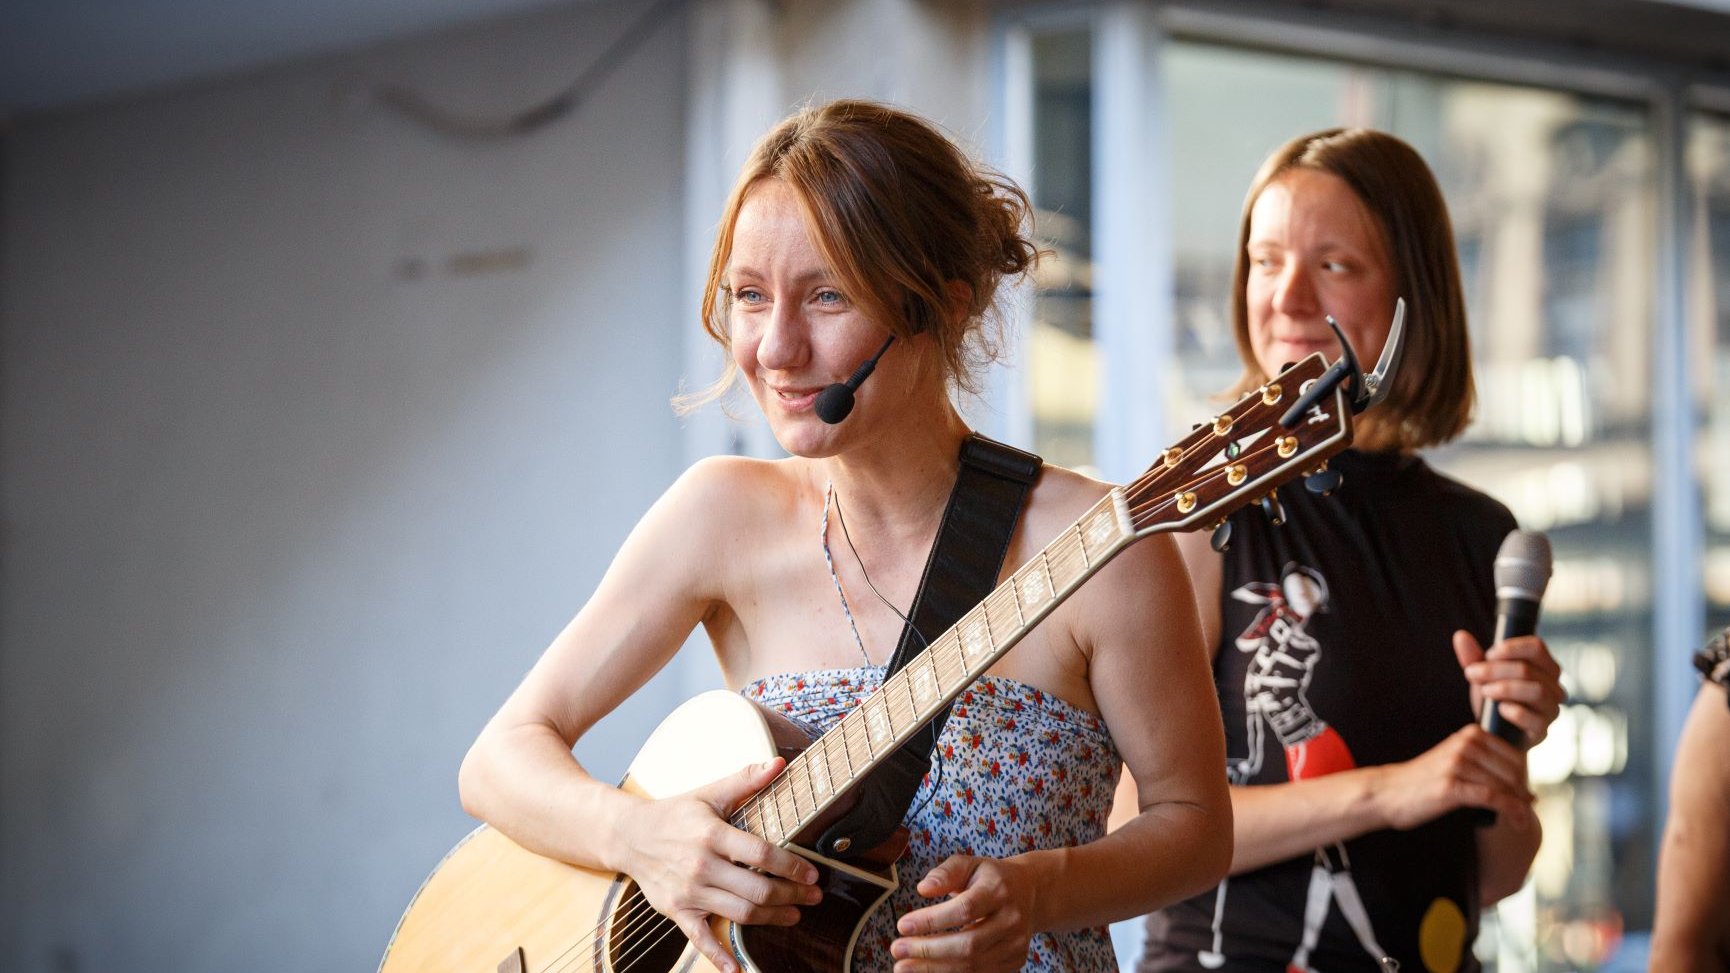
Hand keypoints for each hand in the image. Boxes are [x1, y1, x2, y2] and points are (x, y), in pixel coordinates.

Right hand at [618, 758, 820, 972]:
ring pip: (739, 913)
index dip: (791, 866)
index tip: (812, 873)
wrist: (629, 836)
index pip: (761, 854)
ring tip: (794, 916)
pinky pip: (699, 939)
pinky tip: (737, 969)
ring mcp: (689, 892)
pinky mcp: (677, 911)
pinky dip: (718, 957)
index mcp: (712, 835)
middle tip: (812, 897)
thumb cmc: (676, 813)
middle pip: (756, 890)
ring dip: (772, 919)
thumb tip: (779, 763)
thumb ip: (746, 779)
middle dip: (791, 896)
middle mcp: (701, 866)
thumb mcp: (710, 792)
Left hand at [890, 854, 1040, 971]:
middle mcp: (1012, 920)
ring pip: (973, 966)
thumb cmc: (990, 877)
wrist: (1030, 892)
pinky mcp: (1014, 963)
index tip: (902, 925)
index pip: (964, 909)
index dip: (932, 920)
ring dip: (934, 970)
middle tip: (897, 950)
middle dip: (928, 951)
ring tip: (903, 967)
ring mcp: (1016, 945)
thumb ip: (945, 873)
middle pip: (968, 944)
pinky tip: (927, 972)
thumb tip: (923, 888)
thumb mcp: (969, 864)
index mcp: (999, 890)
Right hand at [1372, 724, 1532, 830]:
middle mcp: (1465, 744)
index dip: (1524, 779)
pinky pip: (1493, 798)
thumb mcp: (1456, 762)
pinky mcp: (1452, 786)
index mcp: (1469, 734)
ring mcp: (1457, 763)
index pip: (1515, 756)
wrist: (1389, 792)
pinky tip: (1519, 823)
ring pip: (1505, 786)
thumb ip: (1485, 765)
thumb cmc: (1424, 782)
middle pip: (1513, 771)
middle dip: (1523, 794)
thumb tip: (1526, 788)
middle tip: (1526, 813)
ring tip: (1523, 822)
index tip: (1527, 798)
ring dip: (1520, 807)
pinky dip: (1511, 811)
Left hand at [1454, 630, 1563, 745]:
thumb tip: (1460, 635)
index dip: (1511, 648)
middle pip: (1529, 669)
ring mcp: (1551, 710)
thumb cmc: (1492, 699)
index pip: (1536, 647)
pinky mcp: (1543, 731)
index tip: (1488, 655)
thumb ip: (1472, 657)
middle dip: (1495, 669)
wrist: (1493, 733)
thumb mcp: (1481, 676)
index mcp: (1543, 667)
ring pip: (1537, 691)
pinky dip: (1515, 711)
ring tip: (1484, 690)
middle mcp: (1554, 687)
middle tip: (1472, 673)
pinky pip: (1536, 719)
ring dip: (1505, 688)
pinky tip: (1499, 709)